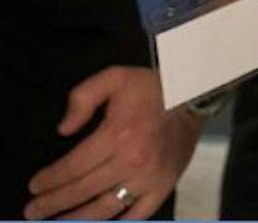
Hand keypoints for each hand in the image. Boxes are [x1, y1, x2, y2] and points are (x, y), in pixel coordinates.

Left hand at [25, 66, 201, 220]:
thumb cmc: (152, 88)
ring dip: (78, 218)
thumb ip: (82, 98)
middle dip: (54, 203)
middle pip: (83, 190)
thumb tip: (63, 130)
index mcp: (118, 134)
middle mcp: (132, 161)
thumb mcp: (114, 77)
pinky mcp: (164, 186)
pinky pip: (138, 214)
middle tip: (33, 211)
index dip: (50, 179)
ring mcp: (150, 178)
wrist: (195, 95)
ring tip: (58, 222)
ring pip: (106, 207)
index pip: (74, 166)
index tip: (34, 186)